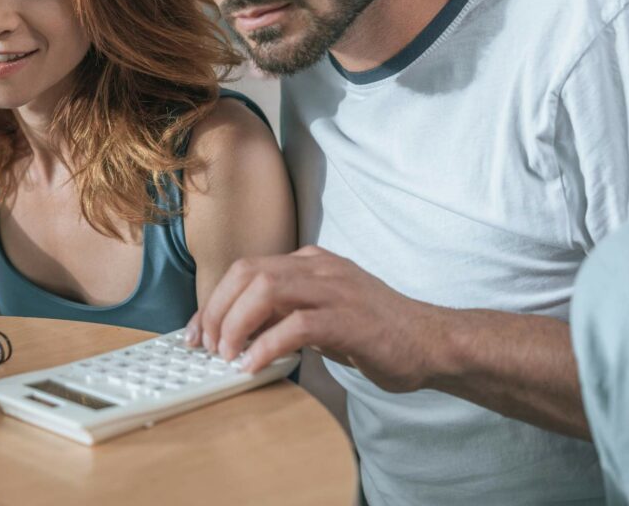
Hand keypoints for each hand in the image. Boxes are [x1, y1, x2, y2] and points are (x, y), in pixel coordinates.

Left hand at [186, 245, 449, 391]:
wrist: (432, 342)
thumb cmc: (376, 332)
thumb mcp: (322, 312)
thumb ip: (285, 314)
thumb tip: (238, 332)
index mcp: (310, 262)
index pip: (247, 269)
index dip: (214, 300)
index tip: (197, 331)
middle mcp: (319, 267)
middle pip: (248, 273)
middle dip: (217, 310)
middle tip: (207, 346)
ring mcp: (335, 288)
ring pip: (266, 289)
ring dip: (236, 323)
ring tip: (226, 355)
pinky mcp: (349, 318)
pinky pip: (296, 325)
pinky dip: (266, 345)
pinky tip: (253, 365)